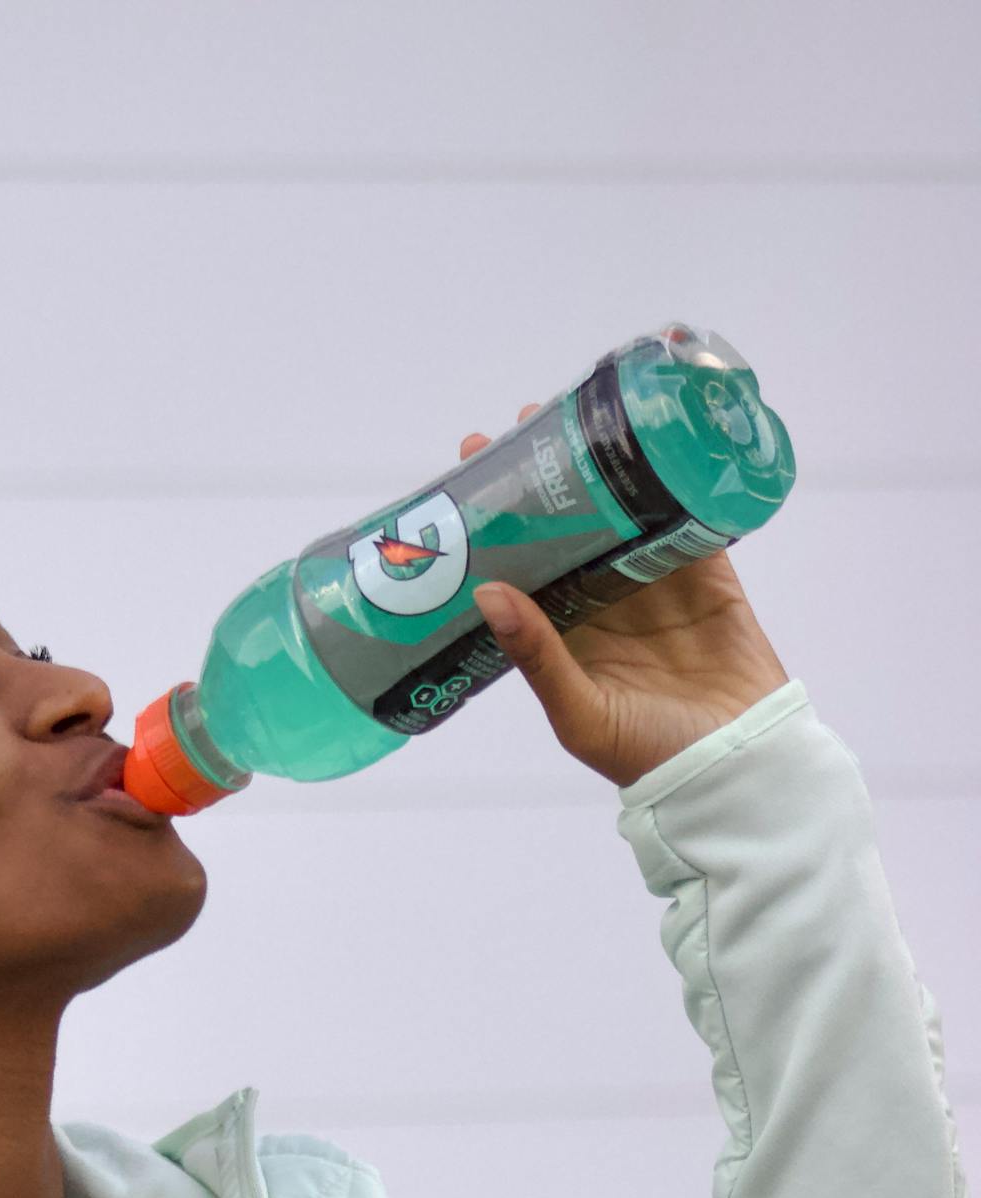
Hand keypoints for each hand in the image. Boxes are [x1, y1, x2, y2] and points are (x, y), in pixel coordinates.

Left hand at [456, 401, 790, 785]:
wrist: (736, 768)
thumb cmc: (649, 757)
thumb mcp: (580, 712)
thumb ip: (537, 656)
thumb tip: (486, 591)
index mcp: (566, 634)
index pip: (525, 564)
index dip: (502, 520)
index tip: (474, 468)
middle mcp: (606, 604)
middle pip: (572, 526)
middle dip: (551, 477)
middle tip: (527, 422)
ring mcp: (659, 587)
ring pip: (626, 513)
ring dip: (608, 469)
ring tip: (584, 418)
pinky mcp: (709, 578)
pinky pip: (689, 522)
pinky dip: (676, 484)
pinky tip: (657, 442)